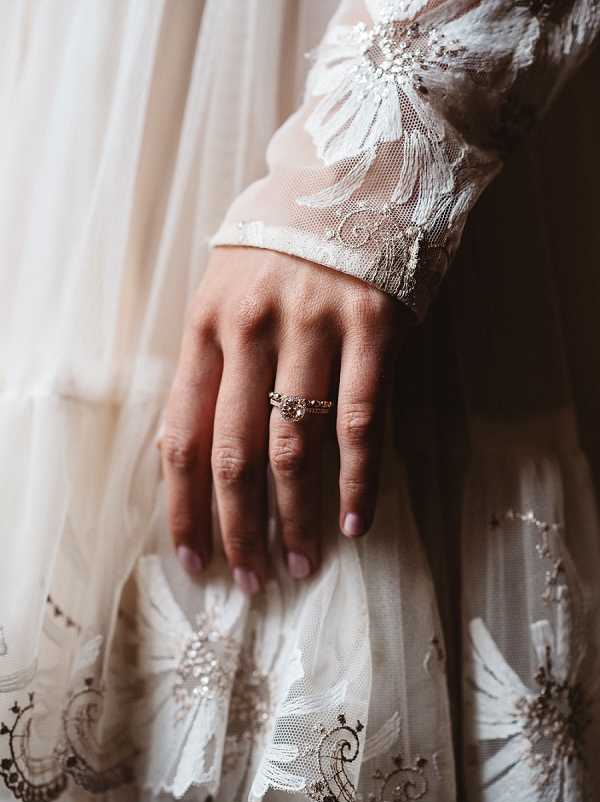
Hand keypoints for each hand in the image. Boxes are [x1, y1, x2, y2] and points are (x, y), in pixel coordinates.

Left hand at [161, 247, 410, 592]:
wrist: (357, 164)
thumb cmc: (286, 238)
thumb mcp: (228, 285)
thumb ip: (215, 359)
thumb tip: (204, 449)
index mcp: (205, 324)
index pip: (181, 435)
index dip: (183, 507)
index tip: (193, 560)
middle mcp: (251, 328)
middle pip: (234, 453)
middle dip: (239, 528)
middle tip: (252, 579)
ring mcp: (314, 326)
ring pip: (296, 445)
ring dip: (295, 516)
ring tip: (298, 562)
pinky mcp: (374, 326)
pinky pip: (363, 421)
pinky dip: (359, 480)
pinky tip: (353, 521)